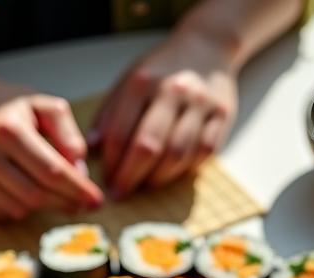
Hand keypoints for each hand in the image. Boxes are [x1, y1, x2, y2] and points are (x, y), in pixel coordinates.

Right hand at [0, 73, 102, 219]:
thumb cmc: (7, 108)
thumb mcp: (41, 105)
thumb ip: (68, 133)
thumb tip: (79, 170)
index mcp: (7, 130)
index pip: (52, 172)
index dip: (78, 190)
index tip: (97, 201)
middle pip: (37, 197)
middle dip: (63, 202)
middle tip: (80, 201)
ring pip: (20, 209)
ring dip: (38, 202)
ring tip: (37, 181)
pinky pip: (1, 213)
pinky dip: (15, 204)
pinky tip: (12, 184)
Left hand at [91, 31, 236, 197]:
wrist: (207, 47)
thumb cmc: (161, 72)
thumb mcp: (129, 81)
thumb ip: (110, 114)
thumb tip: (91, 149)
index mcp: (143, 81)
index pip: (120, 131)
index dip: (111, 161)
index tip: (106, 179)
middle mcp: (174, 90)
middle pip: (149, 146)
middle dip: (131, 176)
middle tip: (121, 193)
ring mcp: (201, 103)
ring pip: (178, 154)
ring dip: (158, 178)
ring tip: (145, 185)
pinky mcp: (222, 115)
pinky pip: (203, 153)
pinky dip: (185, 168)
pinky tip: (172, 173)